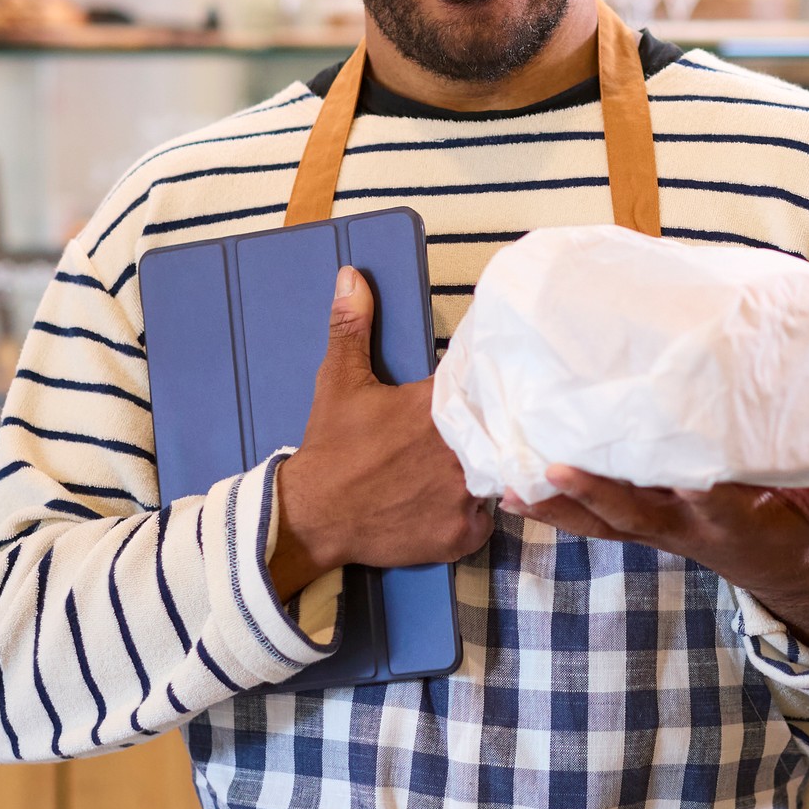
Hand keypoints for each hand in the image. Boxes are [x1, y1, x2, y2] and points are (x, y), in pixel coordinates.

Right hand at [270, 266, 492, 599]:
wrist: (310, 517)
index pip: (484, 388)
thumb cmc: (331, 446)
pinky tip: (455, 502)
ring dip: (489, 469)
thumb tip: (351, 274)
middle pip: (498, 432)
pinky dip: (476, 512)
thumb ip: (352, 326)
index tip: (491, 390)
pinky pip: (486, 518)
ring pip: (498, 475)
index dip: (489, 389)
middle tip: (482, 431)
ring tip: (472, 466)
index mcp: (437, 407)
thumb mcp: (339, 381)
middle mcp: (460, 451)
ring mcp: (464, 495)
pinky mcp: (462, 534)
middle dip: (493, 430)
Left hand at [502, 469, 808, 655]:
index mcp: (730, 518)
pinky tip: (506, 486)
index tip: (660, 465)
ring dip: (556, 505)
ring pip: (600, 523)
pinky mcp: (640, 525)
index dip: (679, 485)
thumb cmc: (801, 527)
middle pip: (633, 515)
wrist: (780, 573)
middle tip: (552, 469)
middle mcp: (685, 527)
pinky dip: (550, 508)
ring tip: (506, 480)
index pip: (701, 501)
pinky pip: (590, 521)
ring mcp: (658, 531)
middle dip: (593, 495)